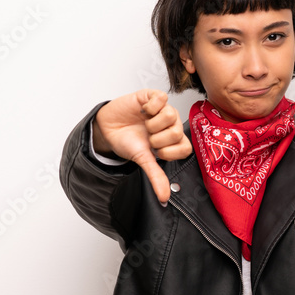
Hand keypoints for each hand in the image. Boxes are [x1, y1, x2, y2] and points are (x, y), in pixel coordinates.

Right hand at [93, 89, 191, 203]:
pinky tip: (143, 111)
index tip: (155, 151)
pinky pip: (162, 98)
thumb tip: (164, 198)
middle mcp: (172, 124)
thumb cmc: (128, 142)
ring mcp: (164, 109)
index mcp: (173, 140)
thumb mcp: (142, 160)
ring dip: (152, 123)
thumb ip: (156, 176)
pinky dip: (150, 107)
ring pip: (171, 115)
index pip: (186, 148)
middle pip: (177, 132)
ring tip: (144, 124)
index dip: (168, 152)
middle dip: (157, 139)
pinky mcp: (153, 96)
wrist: (108, 128)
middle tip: (147, 137)